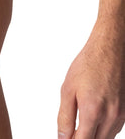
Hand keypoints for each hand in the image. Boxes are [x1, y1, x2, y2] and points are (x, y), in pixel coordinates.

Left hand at [57, 19, 124, 137]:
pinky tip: (92, 123)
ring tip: (78, 128)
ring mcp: (120, 116)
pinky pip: (113, 131)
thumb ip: (64, 116)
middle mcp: (110, 117)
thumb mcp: (67, 89)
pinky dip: (102, 131)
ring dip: (92, 136)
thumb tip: (62, 137)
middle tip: (69, 133)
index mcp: (93, 111)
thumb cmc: (88, 65)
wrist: (110, 51)